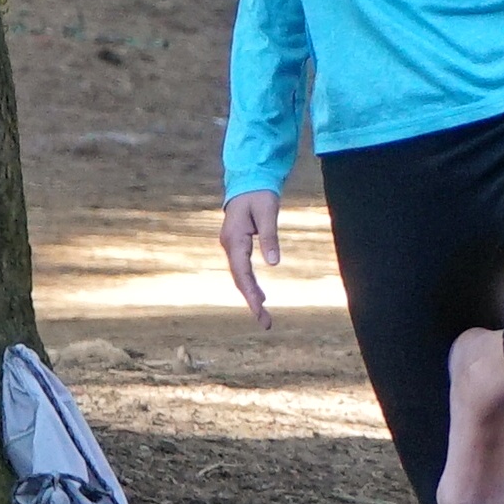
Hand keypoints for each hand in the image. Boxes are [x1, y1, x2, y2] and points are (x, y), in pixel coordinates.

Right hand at [219, 189, 280, 327]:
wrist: (248, 179)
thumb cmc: (259, 193)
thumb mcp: (268, 212)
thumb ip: (270, 237)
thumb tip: (274, 263)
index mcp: (234, 238)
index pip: (242, 271)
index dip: (250, 292)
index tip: (260, 309)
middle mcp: (229, 244)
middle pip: (239, 279)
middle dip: (251, 301)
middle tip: (265, 323)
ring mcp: (231, 245)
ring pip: (240, 276)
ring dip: (250, 295)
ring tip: (264, 316)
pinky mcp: (236, 244)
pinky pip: (241, 269)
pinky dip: (249, 284)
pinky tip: (258, 296)